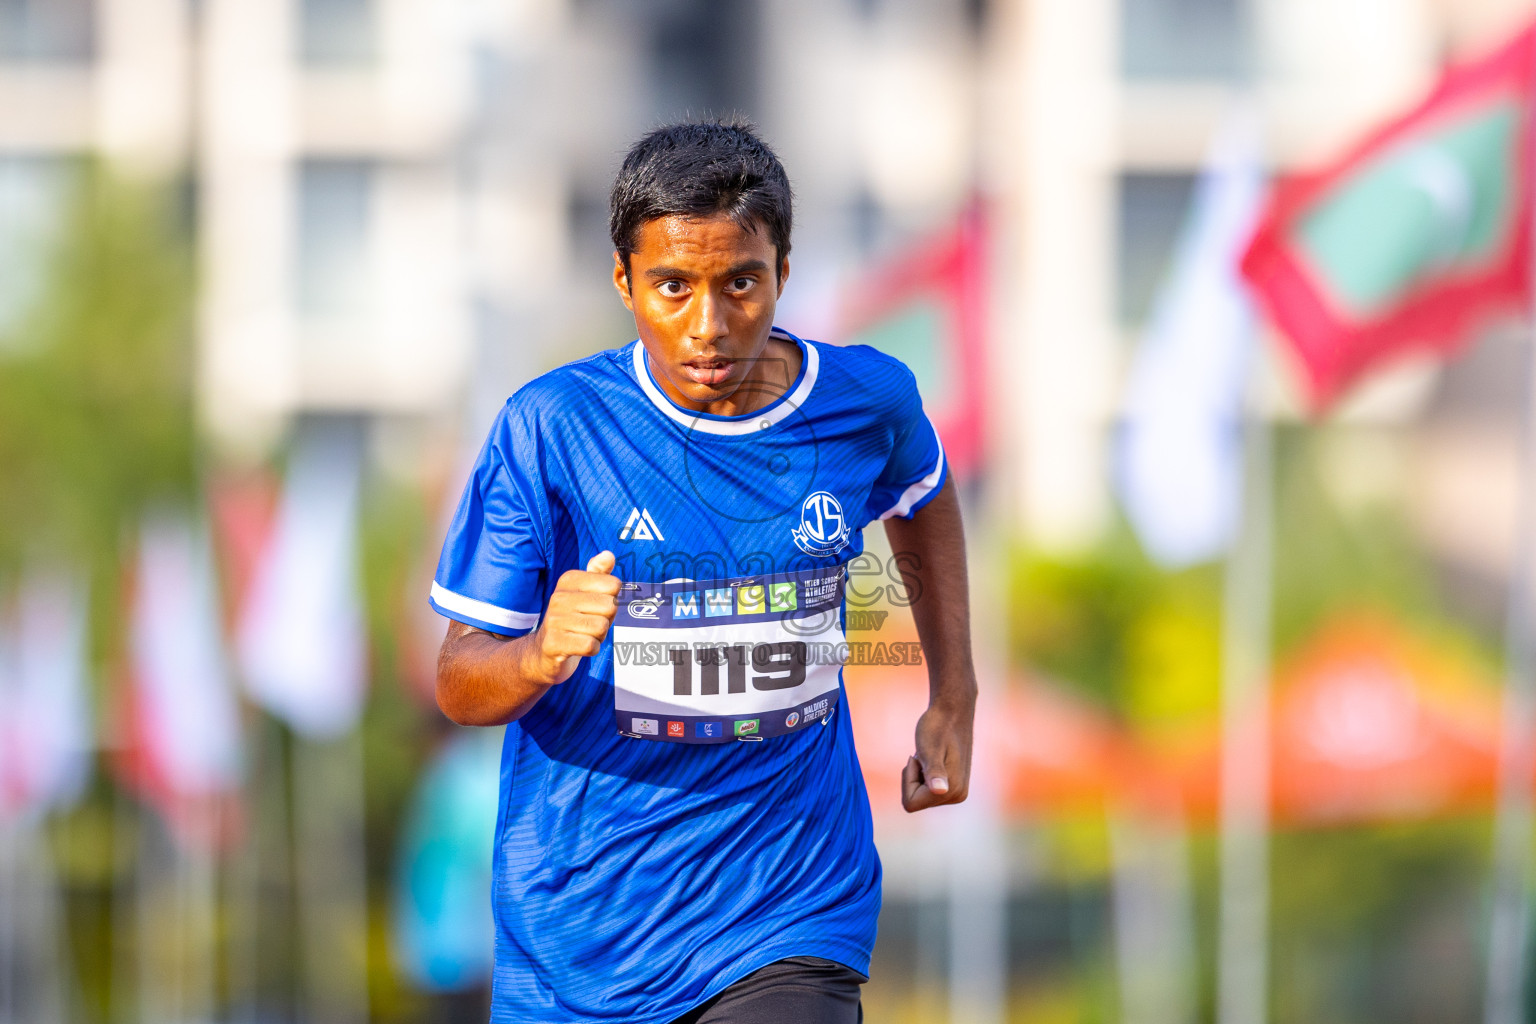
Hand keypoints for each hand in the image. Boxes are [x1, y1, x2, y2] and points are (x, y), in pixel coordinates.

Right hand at [533, 551, 620, 684]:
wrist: (543, 652)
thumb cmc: (572, 620)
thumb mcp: (584, 593)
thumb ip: (598, 574)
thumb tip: (608, 555)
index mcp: (569, 579)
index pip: (613, 585)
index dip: (611, 600)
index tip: (595, 607)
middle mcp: (559, 597)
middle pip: (610, 606)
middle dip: (606, 620)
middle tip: (589, 624)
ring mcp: (554, 620)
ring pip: (601, 627)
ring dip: (598, 636)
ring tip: (583, 635)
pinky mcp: (554, 643)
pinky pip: (590, 645)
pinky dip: (591, 649)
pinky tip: (579, 647)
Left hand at [901, 694, 974, 811]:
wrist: (952, 711)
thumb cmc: (937, 726)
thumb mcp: (930, 749)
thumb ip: (934, 771)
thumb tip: (940, 791)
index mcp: (951, 791)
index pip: (910, 803)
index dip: (907, 780)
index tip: (918, 758)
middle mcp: (957, 796)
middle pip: (916, 800)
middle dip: (913, 777)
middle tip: (924, 755)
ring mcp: (957, 791)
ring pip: (921, 794)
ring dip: (919, 774)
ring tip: (930, 754)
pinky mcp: (954, 785)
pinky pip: (927, 788)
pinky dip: (924, 772)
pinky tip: (934, 756)